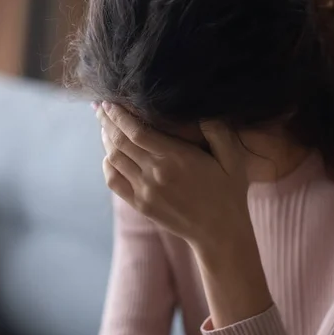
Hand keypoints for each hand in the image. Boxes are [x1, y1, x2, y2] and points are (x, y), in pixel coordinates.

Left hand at [95, 102, 252, 249]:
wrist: (219, 232)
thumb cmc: (228, 193)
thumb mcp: (232, 158)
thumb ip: (218, 131)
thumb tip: (201, 111)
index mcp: (177, 158)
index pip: (137, 131)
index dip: (119, 115)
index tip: (110, 101)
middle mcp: (156, 173)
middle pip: (119, 141)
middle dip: (107, 121)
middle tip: (101, 107)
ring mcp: (145, 191)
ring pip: (114, 159)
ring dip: (105, 140)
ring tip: (105, 127)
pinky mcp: (140, 205)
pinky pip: (114, 181)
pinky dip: (107, 164)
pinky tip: (109, 155)